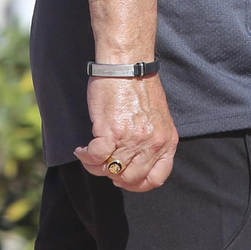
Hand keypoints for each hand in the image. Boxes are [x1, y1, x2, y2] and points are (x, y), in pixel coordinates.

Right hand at [74, 75, 179, 191]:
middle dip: (114, 175)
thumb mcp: (158, 118)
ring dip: (96, 165)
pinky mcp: (112, 131)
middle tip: (105, 162)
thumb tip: (136, 162)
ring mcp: (133, 139)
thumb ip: (152, 140)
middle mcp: (152, 143)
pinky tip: (83, 149)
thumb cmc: (140, 87)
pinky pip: (96, 157)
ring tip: (91, 153)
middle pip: (130, 179)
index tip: (124, 177)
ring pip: (110, 170)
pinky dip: (86, 157)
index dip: (137, 184)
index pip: (157, 179)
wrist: (128, 65)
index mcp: (167, 140)